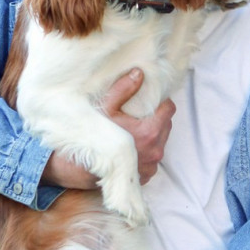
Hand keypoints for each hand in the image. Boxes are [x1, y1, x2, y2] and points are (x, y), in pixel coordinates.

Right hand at [41, 68, 175, 188]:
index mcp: (149, 133)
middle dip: (156, 117)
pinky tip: (132, 146)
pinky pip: (153, 157)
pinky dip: (146, 150)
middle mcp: (155, 151)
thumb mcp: (104, 108)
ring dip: (152, 134)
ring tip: (134, 129)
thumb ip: (123, 90)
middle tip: (139, 113)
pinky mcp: (146, 175)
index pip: (169, 110)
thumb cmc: (91, 137)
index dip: (161, 102)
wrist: (79, 168)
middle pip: (166, 125)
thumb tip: (139, 73)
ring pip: (161, 141)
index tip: (150, 100)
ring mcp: (151, 166)